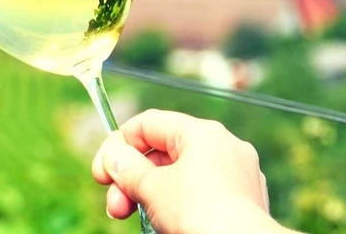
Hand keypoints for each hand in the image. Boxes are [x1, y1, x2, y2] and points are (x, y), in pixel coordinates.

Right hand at [91, 109, 291, 233]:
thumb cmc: (201, 214)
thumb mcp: (151, 187)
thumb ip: (126, 168)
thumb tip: (114, 156)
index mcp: (202, 133)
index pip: (148, 124)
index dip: (118, 145)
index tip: (102, 172)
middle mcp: (224, 147)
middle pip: (162, 152)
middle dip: (131, 179)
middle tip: (114, 205)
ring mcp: (237, 174)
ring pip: (180, 175)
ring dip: (149, 193)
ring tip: (133, 216)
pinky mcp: (243, 200)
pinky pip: (200, 192)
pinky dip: (176, 203)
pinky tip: (164, 222)